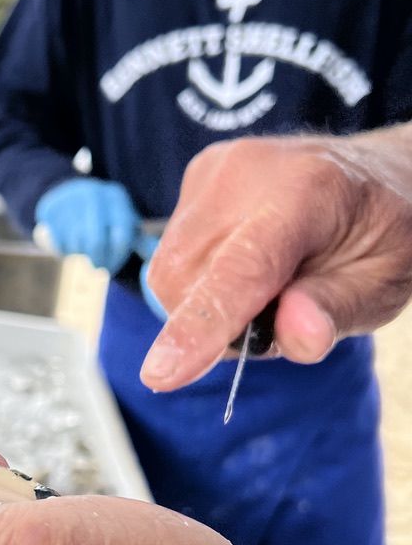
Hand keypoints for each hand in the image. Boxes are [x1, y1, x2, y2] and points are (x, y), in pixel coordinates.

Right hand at [35, 178, 139, 273]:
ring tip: (85, 252)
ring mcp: (70, 200)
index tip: (113, 267)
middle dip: (99, 261)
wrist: (65, 192)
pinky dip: (64, 250)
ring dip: (82, 255)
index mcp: (116, 196)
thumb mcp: (122, 219)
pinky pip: (58, 242)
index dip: (118, 258)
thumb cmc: (102, 214)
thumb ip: (140, 239)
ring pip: (77, 244)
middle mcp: (94, 194)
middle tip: (99, 267)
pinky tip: (70, 245)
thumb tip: (160, 256)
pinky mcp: (51, 209)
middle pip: (97, 243)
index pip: (122, 236)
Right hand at [140, 130, 411, 389]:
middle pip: (187, 281)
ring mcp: (214, 170)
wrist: (378, 173)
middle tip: (280, 316)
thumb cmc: (383, 234)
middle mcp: (247, 172)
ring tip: (267, 287)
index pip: (240, 268)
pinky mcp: (195, 177)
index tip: (160, 374)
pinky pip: (171, 257)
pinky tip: (245, 264)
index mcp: (309, 192)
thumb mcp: (385, 282)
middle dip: (217, 324)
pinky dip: (201, 281)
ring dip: (205, 305)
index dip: (200, 324)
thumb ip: (338, 309)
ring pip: (170, 275)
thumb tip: (295, 337)